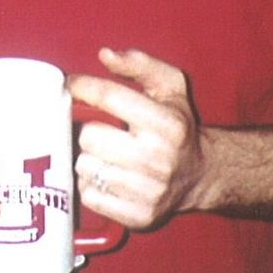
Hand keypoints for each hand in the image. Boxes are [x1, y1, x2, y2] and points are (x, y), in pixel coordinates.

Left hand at [67, 47, 207, 230]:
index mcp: (167, 124)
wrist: (200, 175)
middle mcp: (158, 159)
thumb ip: (140, 64)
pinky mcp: (137, 216)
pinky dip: (92, 184)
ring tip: (108, 155)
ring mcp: (148, 191)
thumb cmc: (178, 126)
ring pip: (85, 166)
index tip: (73, 85)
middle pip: (89, 136)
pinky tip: (109, 176)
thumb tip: (106, 55)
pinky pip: (89, 195)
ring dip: (90, 158)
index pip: (110, 98)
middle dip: (90, 129)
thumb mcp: (170, 86)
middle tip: (102, 130)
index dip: (83, 87)